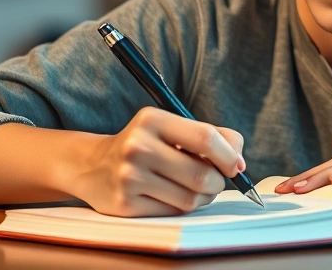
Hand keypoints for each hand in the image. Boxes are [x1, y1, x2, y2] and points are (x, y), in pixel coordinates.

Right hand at [66, 106, 245, 216]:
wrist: (92, 165)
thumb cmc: (143, 145)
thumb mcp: (169, 127)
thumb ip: (207, 137)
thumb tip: (239, 161)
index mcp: (152, 120)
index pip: (206, 138)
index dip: (229, 155)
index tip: (237, 166)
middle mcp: (138, 146)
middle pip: (202, 174)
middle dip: (218, 182)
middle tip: (216, 181)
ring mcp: (130, 177)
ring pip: (190, 198)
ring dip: (203, 198)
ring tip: (195, 188)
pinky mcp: (125, 203)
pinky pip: (173, 212)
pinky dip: (181, 207)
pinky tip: (171, 196)